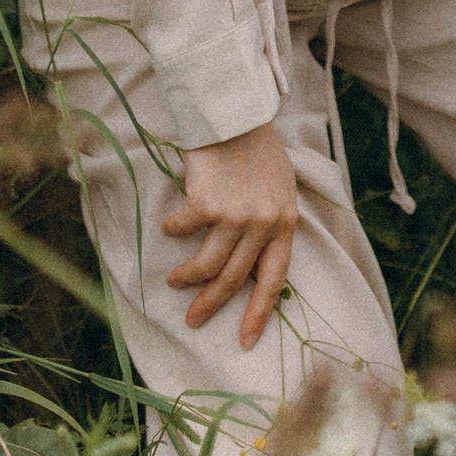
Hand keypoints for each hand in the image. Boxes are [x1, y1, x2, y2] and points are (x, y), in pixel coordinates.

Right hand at [161, 122, 298, 347]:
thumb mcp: (279, 190)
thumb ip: (272, 224)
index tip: (245, 341)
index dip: (260, 313)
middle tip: (193, 321)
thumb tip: (252, 262)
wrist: (237, 114)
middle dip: (210, 304)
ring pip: (206, 264)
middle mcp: (263, 224)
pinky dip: (174, 229)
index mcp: (285, 223)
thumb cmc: (258, 151)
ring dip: (187, 276)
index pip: (275, 279)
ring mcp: (235, 215)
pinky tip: (170, 226)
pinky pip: (184, 228)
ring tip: (174, 280)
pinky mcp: (207, 204)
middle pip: (233, 279)